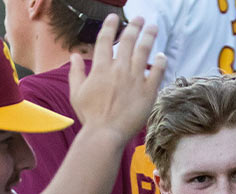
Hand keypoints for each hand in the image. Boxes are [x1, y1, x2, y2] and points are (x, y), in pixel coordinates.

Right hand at [68, 14, 166, 139]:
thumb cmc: (90, 116)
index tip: (114, 17)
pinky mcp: (148, 92)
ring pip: (144, 52)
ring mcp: (135, 79)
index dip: (110, 26)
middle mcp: (119, 69)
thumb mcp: (76, 92)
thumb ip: (75, 72)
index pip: (105, 40)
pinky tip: (162, 55)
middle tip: (140, 18)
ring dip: (149, 37)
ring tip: (153, 28)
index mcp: (101, 68)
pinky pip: (156, 72)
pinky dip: (160, 62)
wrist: (106, 133)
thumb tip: (73, 55)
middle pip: (127, 41)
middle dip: (134, 27)